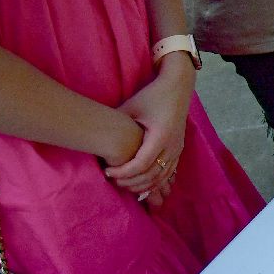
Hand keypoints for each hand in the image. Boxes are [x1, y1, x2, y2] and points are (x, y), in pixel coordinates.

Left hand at [104, 55, 194, 206]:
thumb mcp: (131, 107)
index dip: (123, 172)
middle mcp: (172, 146)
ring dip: (143, 185)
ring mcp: (177, 149)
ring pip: (161, 178)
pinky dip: (154, 182)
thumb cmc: (152, 96)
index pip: (140, 164)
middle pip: (151, 175)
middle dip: (130, 182)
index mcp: (160, 136)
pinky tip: (141, 184)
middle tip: (113, 181)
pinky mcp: (178, 150)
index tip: (107, 171)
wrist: (177, 88)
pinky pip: (168, 173)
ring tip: (125, 184)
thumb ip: (116, 124)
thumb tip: (95, 137)